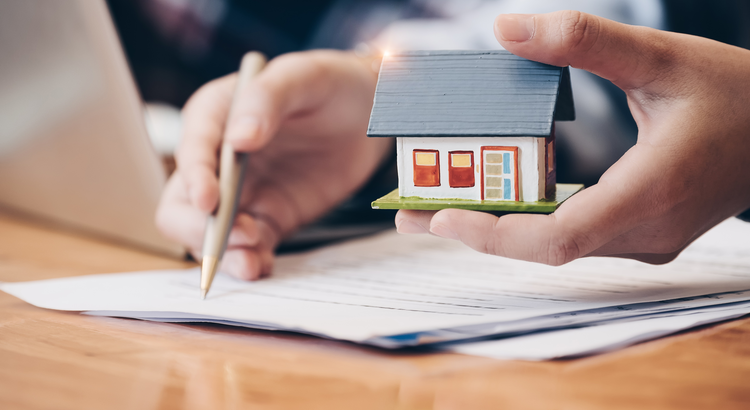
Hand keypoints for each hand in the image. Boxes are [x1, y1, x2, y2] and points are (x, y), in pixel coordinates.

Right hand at [157, 50, 390, 278]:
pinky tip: (263, 266)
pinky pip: (249, 246)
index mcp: (215, 116)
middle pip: (183, 203)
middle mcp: (218, 160)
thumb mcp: (302, 77)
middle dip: (200, 228)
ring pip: (211, 234)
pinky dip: (250, 260)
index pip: (192, 151)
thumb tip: (238, 140)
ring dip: (224, 253)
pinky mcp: (269, 217)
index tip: (210, 201)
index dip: (194, 178)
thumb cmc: (330, 84)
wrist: (368, 113)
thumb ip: (267, 100)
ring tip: (251, 263)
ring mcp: (243, 193)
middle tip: (238, 237)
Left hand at [396, 11, 749, 264]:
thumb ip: (586, 41)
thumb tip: (508, 28)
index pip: (555, 240)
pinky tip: (495, 201)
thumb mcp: (663, 57)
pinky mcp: (641, 233)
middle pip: (542, 248)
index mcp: (647, 194)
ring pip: (555, 246)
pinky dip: (529, 222)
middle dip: (475, 230)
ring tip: (438, 205)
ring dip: (497, 228)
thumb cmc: (736, 94)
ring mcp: (643, 239)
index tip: (438, 217)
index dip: (493, 235)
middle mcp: (642, 231)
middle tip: (411, 210)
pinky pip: (572, 236)